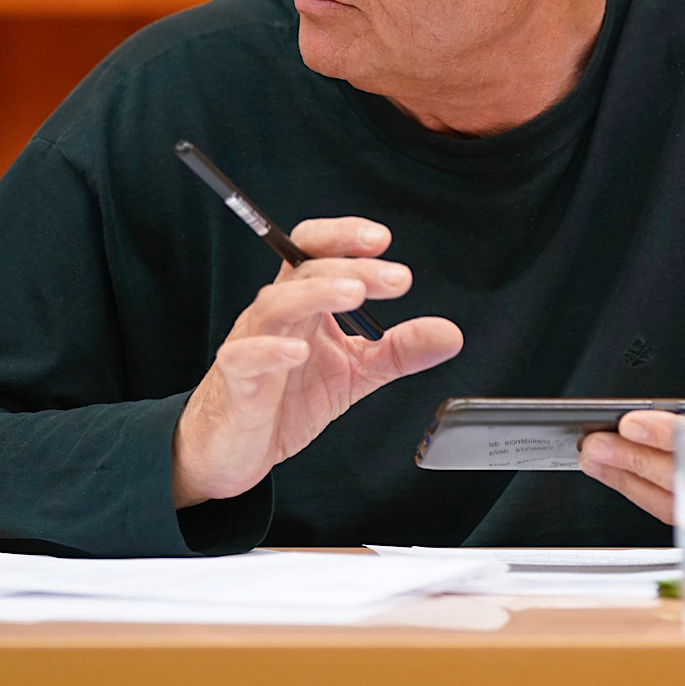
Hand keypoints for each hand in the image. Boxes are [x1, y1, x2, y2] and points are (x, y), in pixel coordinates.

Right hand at [172, 217, 461, 506]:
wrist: (235, 448)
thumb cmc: (286, 399)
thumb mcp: (355, 372)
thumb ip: (398, 351)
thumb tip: (449, 334)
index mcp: (304, 304)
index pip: (316, 251)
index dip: (344, 236)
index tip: (382, 240)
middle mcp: (277, 315)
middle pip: (305, 271)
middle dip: (352, 267)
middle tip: (397, 279)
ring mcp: (252, 345)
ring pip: (275, 304)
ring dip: (316, 294)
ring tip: (355, 295)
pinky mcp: (237, 383)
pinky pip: (245, 358)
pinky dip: (270, 350)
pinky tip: (298, 351)